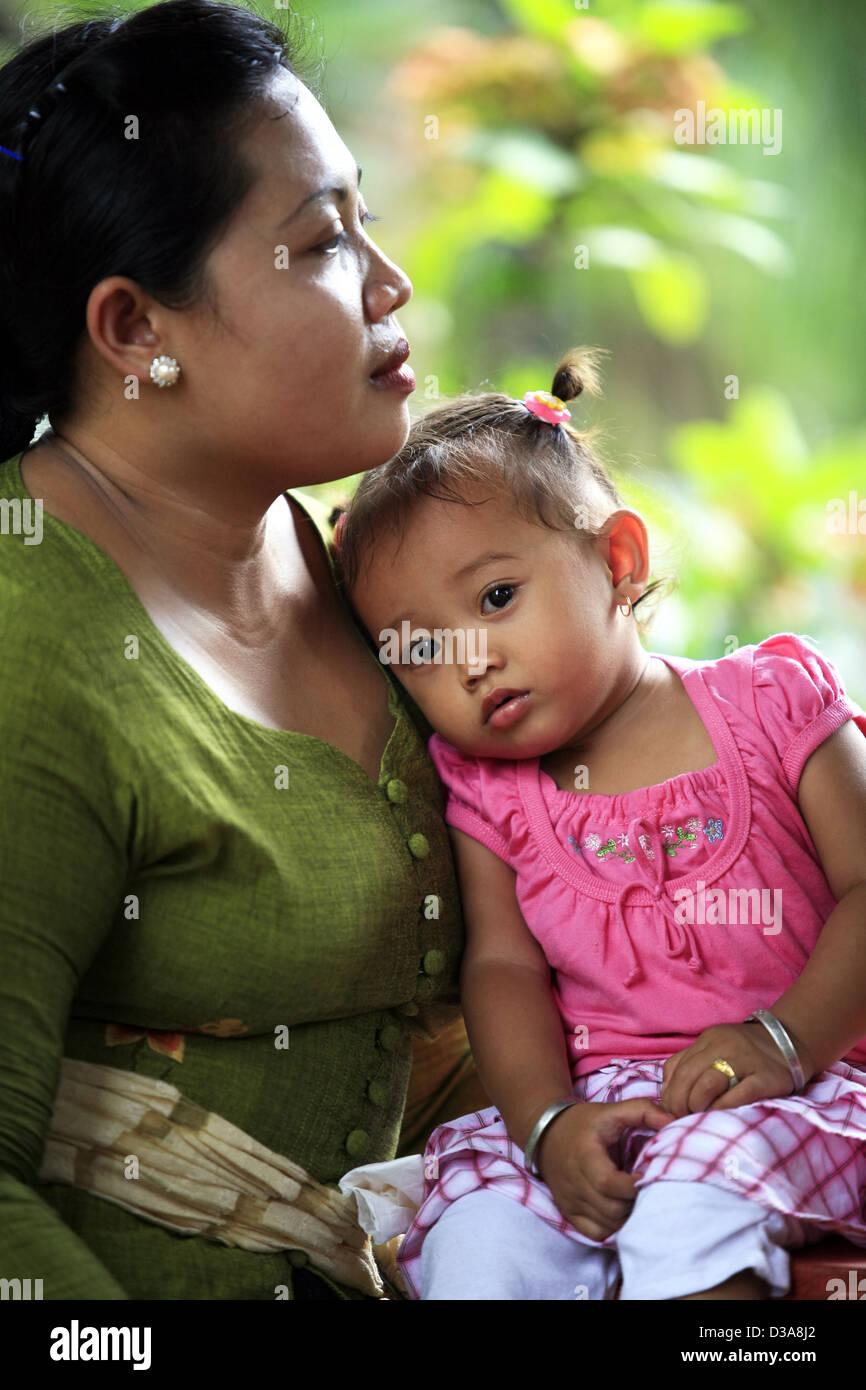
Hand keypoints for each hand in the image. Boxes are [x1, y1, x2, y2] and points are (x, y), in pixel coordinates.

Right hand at [535, 1098, 673, 1241]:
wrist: (546, 1133)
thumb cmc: (583, 1123)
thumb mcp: (611, 1111)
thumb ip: (643, 1111)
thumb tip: (673, 1121)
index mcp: (585, 1157)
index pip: (610, 1184)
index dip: (634, 1185)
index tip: (647, 1173)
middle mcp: (574, 1183)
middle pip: (613, 1209)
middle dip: (636, 1201)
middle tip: (645, 1187)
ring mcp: (570, 1202)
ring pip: (608, 1225)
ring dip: (628, 1215)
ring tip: (634, 1197)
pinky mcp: (569, 1213)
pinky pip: (596, 1234)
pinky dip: (613, 1227)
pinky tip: (620, 1209)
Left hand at [660, 1022, 799, 1116]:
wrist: (791, 1043)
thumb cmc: (746, 1054)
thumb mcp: (714, 1049)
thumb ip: (689, 1064)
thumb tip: (666, 1094)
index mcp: (709, 1039)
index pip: (677, 1068)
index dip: (669, 1095)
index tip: (669, 1113)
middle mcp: (724, 1045)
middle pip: (688, 1076)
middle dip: (679, 1104)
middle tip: (681, 1121)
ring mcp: (746, 1060)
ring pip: (708, 1084)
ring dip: (697, 1107)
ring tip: (699, 1119)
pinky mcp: (766, 1077)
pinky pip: (739, 1095)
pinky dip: (724, 1109)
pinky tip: (720, 1117)